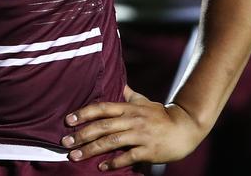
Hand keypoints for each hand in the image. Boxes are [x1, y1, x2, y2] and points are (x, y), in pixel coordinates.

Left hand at [61, 86, 203, 170]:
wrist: (185, 127)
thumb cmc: (160, 114)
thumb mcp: (144, 101)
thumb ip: (130, 95)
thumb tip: (120, 84)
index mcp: (128, 108)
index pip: (102, 108)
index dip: (84, 113)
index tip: (68, 120)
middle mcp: (132, 119)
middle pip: (103, 126)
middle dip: (82, 134)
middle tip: (65, 142)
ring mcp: (140, 135)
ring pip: (112, 142)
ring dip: (92, 149)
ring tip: (76, 156)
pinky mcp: (149, 150)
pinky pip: (128, 157)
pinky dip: (114, 162)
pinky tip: (101, 167)